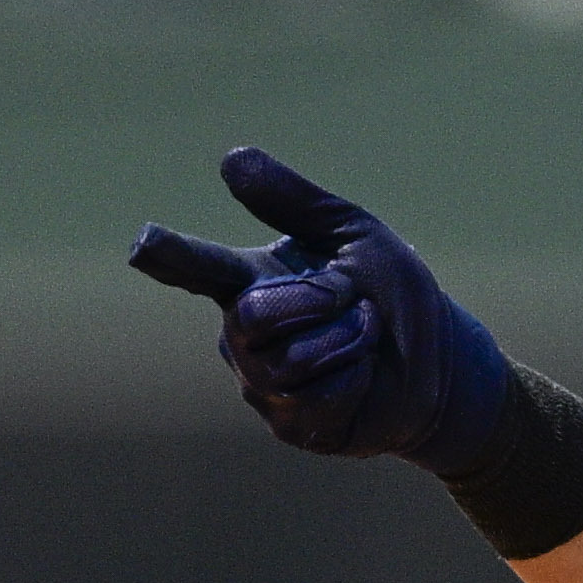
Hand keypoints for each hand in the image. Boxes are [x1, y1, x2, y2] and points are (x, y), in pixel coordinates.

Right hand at [128, 147, 512, 470]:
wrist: (439, 365)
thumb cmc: (391, 295)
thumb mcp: (355, 235)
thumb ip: (294, 201)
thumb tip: (231, 158)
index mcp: (251, 279)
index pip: (200, 267)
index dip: (171, 256)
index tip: (144, 245)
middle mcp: (243, 334)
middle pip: (253, 318)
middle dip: (317, 305)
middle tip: (355, 303)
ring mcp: (261, 384)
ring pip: (287, 364)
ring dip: (345, 343)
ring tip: (363, 338)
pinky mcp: (289, 424)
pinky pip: (316, 400)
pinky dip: (355, 381)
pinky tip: (363, 379)